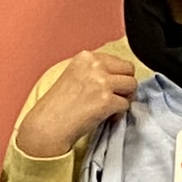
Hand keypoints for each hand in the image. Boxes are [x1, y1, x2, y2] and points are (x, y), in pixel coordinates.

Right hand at [10, 43, 139, 163]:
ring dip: (126, 98)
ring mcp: (101, 82)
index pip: (117, 60)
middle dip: (126, 84)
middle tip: (118, 97)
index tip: (111, 87)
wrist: (49, 124)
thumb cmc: (59, 104)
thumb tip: (118, 76)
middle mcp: (94, 66)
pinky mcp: (106, 101)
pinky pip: (126, 105)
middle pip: (129, 70)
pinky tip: (108, 117)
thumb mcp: (75, 75)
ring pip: (132, 85)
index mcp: (86, 57)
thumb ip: (94, 70)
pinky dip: (120, 113)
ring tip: (113, 107)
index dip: (118, 76)